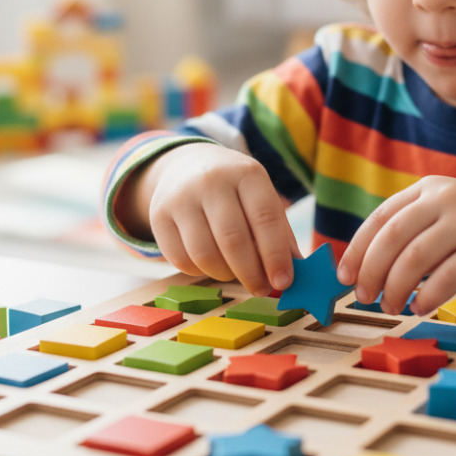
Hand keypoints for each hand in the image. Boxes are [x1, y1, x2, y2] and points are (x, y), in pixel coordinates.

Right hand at [135, 143, 300, 296]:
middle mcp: (211, 181)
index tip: (283, 282)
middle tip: (262, 289)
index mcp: (246, 173)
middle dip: (251, 273)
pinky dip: (201, 272)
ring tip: (237, 274)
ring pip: (205, 254)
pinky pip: (181, 260)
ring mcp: (181, 197)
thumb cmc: (236, 191)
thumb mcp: (262, 198)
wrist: (187, 166)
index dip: (275, 255)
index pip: (265, 218)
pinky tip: (213, 265)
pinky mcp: (158, 216)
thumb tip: (297, 274)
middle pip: (233, 240)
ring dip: (226, 275)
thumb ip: (280, 234)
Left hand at [336, 176, 455, 315]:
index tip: (345, 276)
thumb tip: (365, 269)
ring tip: (391, 306)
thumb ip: (413, 231)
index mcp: (429, 189)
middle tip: (365, 297)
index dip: (358, 249)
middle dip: (372, 271)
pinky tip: (420, 308)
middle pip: (393, 237)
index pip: (381, 217)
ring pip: (415, 259)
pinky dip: (427, 297)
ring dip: (396, 288)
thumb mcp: (446, 217)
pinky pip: (447, 278)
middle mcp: (447, 198)